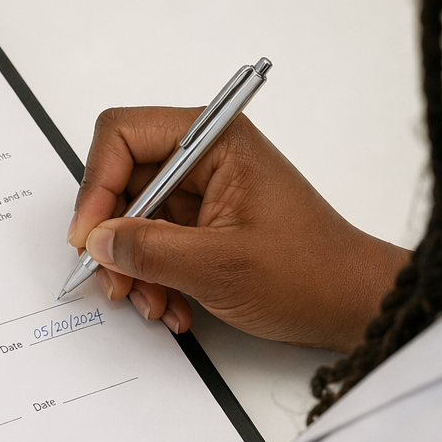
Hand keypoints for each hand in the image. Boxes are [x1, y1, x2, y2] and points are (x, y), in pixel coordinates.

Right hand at [66, 106, 409, 350]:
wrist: (352, 306)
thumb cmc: (310, 274)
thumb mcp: (218, 266)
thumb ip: (148, 250)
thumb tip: (97, 241)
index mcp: (214, 141)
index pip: (123, 135)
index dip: (96, 185)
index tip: (89, 236)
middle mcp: (205, 158)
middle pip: (121, 181)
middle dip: (112, 237)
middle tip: (114, 280)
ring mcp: (203, 191)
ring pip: (132, 219)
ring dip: (132, 267)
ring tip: (153, 303)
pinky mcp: (203, 223)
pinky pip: (153, 243)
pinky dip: (153, 277)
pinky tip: (172, 305)